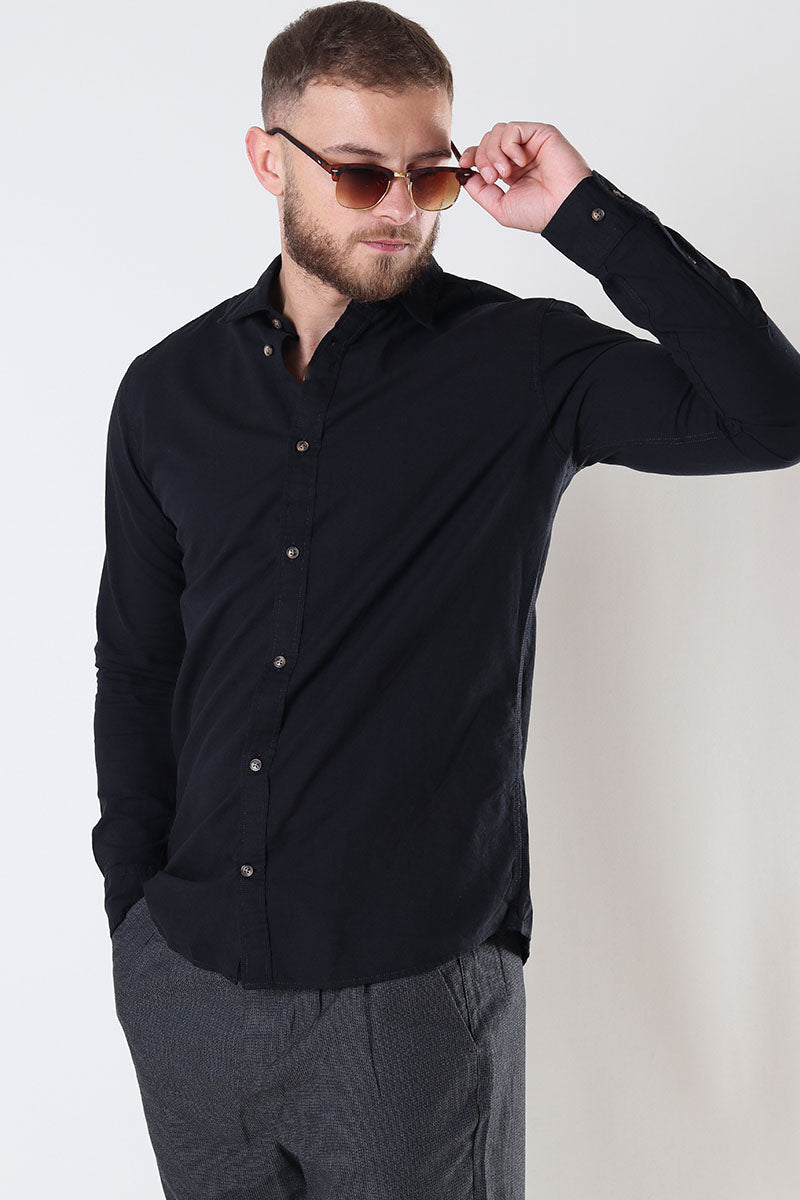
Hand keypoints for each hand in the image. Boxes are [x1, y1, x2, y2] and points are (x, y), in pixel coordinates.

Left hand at [457, 122, 592, 233]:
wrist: (563, 209)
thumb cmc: (540, 212)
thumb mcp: (500, 207)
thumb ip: (480, 192)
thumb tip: (465, 176)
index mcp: (512, 172)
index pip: (484, 153)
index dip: (471, 155)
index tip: (464, 164)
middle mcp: (520, 156)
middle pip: (487, 140)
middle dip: (482, 158)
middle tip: (492, 177)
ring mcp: (531, 144)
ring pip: (497, 132)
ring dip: (494, 152)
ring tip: (506, 172)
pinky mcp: (541, 133)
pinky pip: (513, 129)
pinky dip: (510, 145)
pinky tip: (520, 162)